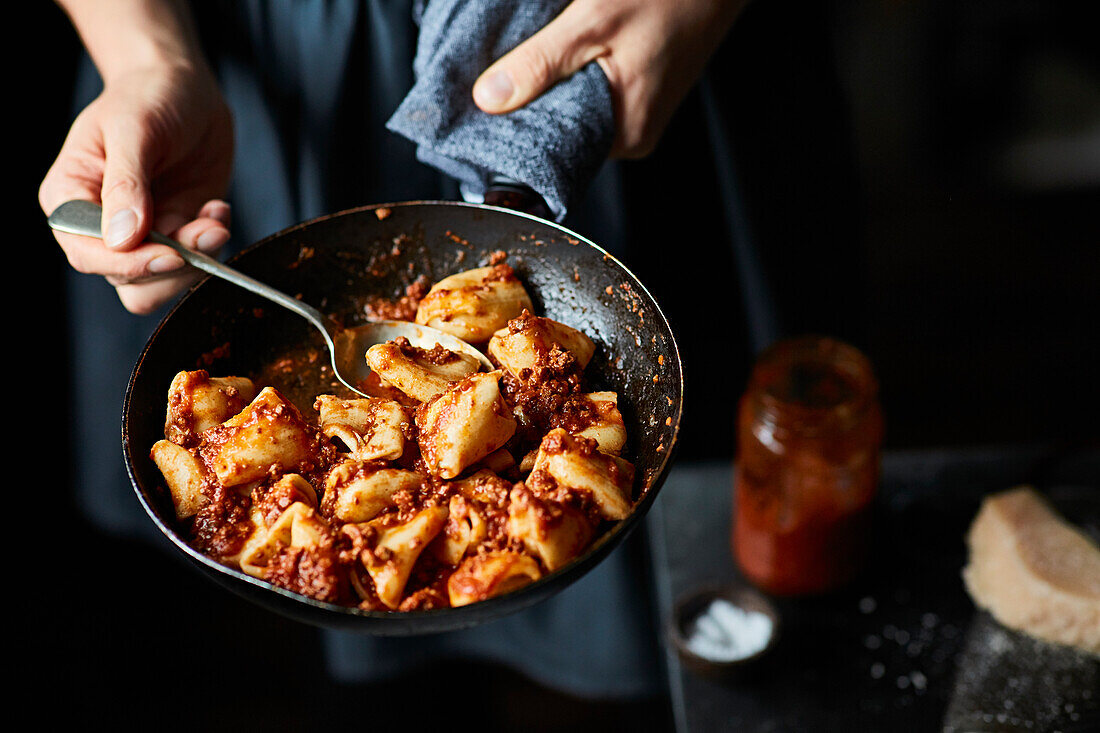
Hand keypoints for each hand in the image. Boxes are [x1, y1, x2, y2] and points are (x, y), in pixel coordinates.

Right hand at [39, 63, 233, 313]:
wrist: (186, 88)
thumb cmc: (148, 96)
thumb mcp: (133, 129)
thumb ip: (126, 184)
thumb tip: (121, 239)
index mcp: (71, 199)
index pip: (87, 254)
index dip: (127, 264)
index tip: (170, 254)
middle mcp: (102, 226)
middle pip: (127, 281)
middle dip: (171, 268)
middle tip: (205, 233)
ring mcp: (143, 234)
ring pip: (163, 282)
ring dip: (198, 260)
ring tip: (215, 220)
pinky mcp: (179, 232)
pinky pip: (196, 261)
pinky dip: (213, 242)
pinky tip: (217, 208)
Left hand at [472, 0, 744, 158]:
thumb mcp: (594, 23)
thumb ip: (539, 63)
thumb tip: (489, 99)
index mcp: (626, 134)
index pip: (553, 154)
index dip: (512, 136)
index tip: (478, 116)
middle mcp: (632, 132)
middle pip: (560, 132)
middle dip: (525, 108)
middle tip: (490, 81)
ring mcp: (637, 111)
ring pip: (572, 110)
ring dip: (545, 87)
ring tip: (521, 63)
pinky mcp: (638, 89)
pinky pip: (589, 93)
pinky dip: (567, 74)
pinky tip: (554, 52)